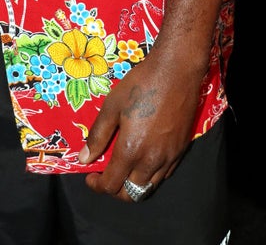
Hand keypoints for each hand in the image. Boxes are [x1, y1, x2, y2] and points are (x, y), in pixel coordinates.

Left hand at [77, 48, 203, 201]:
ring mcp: (169, 157)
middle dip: (115, 190)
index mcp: (131, 150)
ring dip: (133, 185)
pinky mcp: (181, 150)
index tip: (90, 176)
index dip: (97, 185)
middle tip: (106, 176)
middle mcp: (151, 160)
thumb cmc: (141, 84)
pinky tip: (144, 159)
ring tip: (124, 169)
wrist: (177, 71)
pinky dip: (151, 176)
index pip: (111, 185)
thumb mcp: (112, 105)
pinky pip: (164, 175)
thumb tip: (84, 159)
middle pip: (131, 194)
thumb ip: (98, 135)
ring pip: (149, 187)